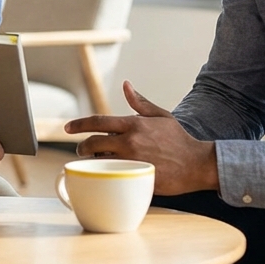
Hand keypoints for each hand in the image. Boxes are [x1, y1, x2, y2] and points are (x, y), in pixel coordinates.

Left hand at [65, 81, 217, 195]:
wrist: (197, 164)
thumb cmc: (179, 139)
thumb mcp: (161, 116)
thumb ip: (140, 102)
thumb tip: (126, 86)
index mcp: (134, 124)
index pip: (98, 121)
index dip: (78, 124)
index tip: (67, 128)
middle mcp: (130, 141)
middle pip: (93, 143)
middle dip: (82, 147)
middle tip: (81, 150)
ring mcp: (132, 160)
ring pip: (100, 161)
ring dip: (93, 162)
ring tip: (95, 162)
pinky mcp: (136, 177)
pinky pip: (112, 176)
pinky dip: (106, 174)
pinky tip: (106, 174)